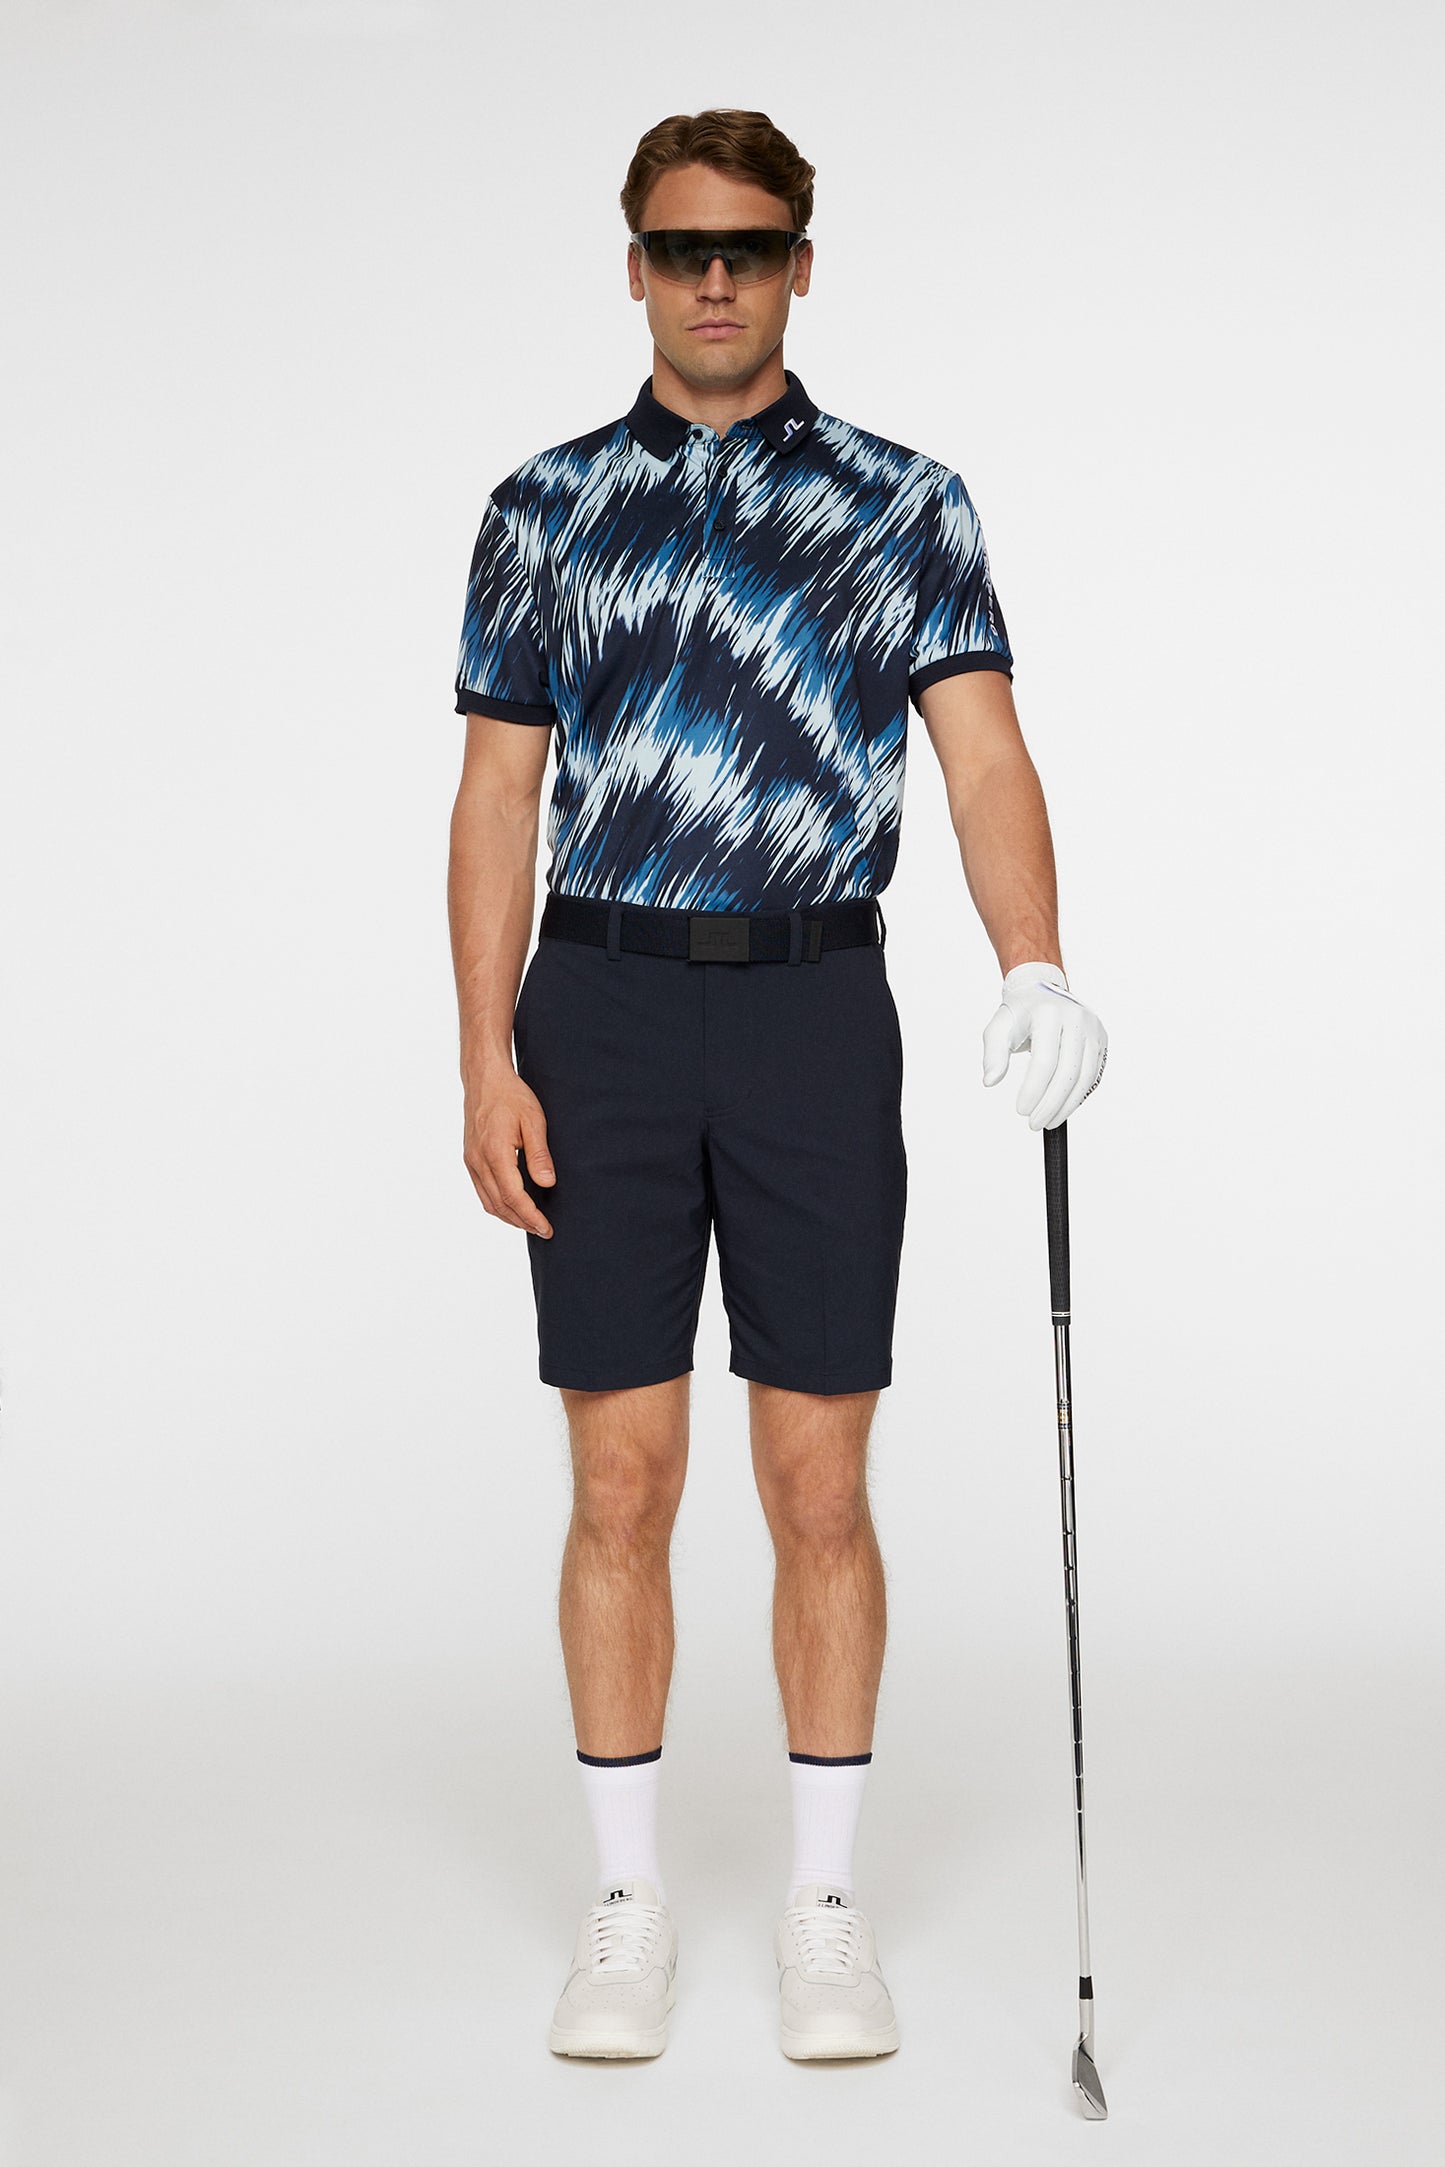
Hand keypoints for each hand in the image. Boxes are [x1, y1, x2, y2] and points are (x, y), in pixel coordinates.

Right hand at [462, 1064, 556, 1236]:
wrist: (485, 1080)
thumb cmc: (511, 1096)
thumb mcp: (534, 1120)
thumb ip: (539, 1154)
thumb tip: (547, 1184)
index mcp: (494, 1152)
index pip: (512, 1196)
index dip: (530, 1216)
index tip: (546, 1227)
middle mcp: (478, 1161)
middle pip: (499, 1204)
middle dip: (522, 1222)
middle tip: (543, 1230)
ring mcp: (471, 1161)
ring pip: (488, 1202)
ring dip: (509, 1218)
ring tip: (531, 1224)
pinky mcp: (470, 1160)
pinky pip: (482, 1191)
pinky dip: (497, 1205)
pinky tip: (512, 1207)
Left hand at [982, 961, 1107, 1130]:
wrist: (1042, 991)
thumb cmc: (1019, 1013)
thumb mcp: (998, 1029)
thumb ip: (993, 1054)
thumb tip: (990, 1080)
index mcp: (1049, 1013)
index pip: (1044, 1061)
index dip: (1033, 1091)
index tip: (1021, 1111)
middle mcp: (1076, 1018)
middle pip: (1068, 1072)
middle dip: (1051, 1104)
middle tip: (1035, 1123)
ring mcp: (1093, 1029)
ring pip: (1085, 1077)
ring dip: (1067, 1105)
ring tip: (1049, 1121)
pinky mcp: (1101, 1040)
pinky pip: (1093, 1074)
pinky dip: (1079, 1096)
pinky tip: (1063, 1107)